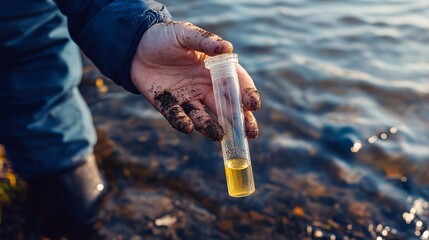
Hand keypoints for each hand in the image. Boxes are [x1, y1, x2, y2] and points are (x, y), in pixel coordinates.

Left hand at [130, 21, 260, 140]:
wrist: (136, 47)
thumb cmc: (165, 37)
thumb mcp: (185, 34)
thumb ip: (205, 41)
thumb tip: (227, 47)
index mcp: (215, 70)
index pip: (237, 84)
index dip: (247, 95)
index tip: (253, 105)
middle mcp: (205, 88)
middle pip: (227, 108)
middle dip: (239, 121)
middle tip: (249, 133)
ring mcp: (188, 99)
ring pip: (203, 117)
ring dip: (211, 128)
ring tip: (219, 136)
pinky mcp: (169, 106)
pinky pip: (177, 118)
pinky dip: (182, 123)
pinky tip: (187, 127)